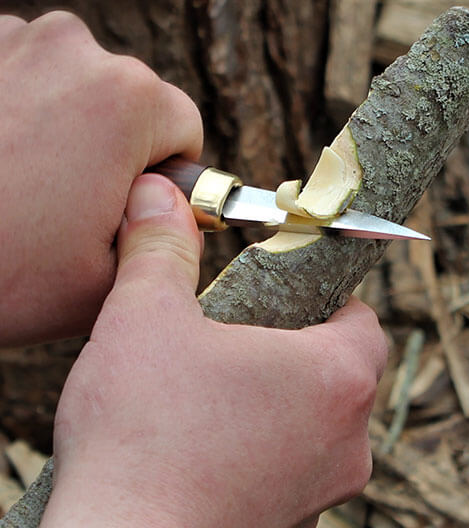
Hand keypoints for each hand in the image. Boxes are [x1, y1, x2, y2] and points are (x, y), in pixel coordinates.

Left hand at [0, 12, 202, 344]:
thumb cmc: (1, 275)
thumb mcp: (115, 281)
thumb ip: (170, 241)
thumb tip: (173, 207)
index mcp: (124, 100)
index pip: (185, 128)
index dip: (170, 176)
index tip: (138, 206)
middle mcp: (70, 49)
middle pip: (132, 103)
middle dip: (118, 153)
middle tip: (78, 211)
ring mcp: (10, 40)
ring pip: (78, 91)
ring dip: (70, 134)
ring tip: (31, 193)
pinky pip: (27, 81)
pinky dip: (24, 118)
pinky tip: (3, 168)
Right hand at [34, 174, 387, 527]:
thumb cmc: (145, 437)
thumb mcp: (145, 318)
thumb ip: (161, 250)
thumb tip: (158, 197)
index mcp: (338, 377)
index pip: (364, 319)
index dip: (329, 299)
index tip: (290, 294)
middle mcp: (349, 443)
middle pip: (342, 376)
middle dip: (296, 352)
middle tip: (236, 341)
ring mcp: (322, 498)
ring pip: (315, 431)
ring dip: (276, 408)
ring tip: (210, 401)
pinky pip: (287, 479)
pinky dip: (258, 459)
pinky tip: (199, 458)